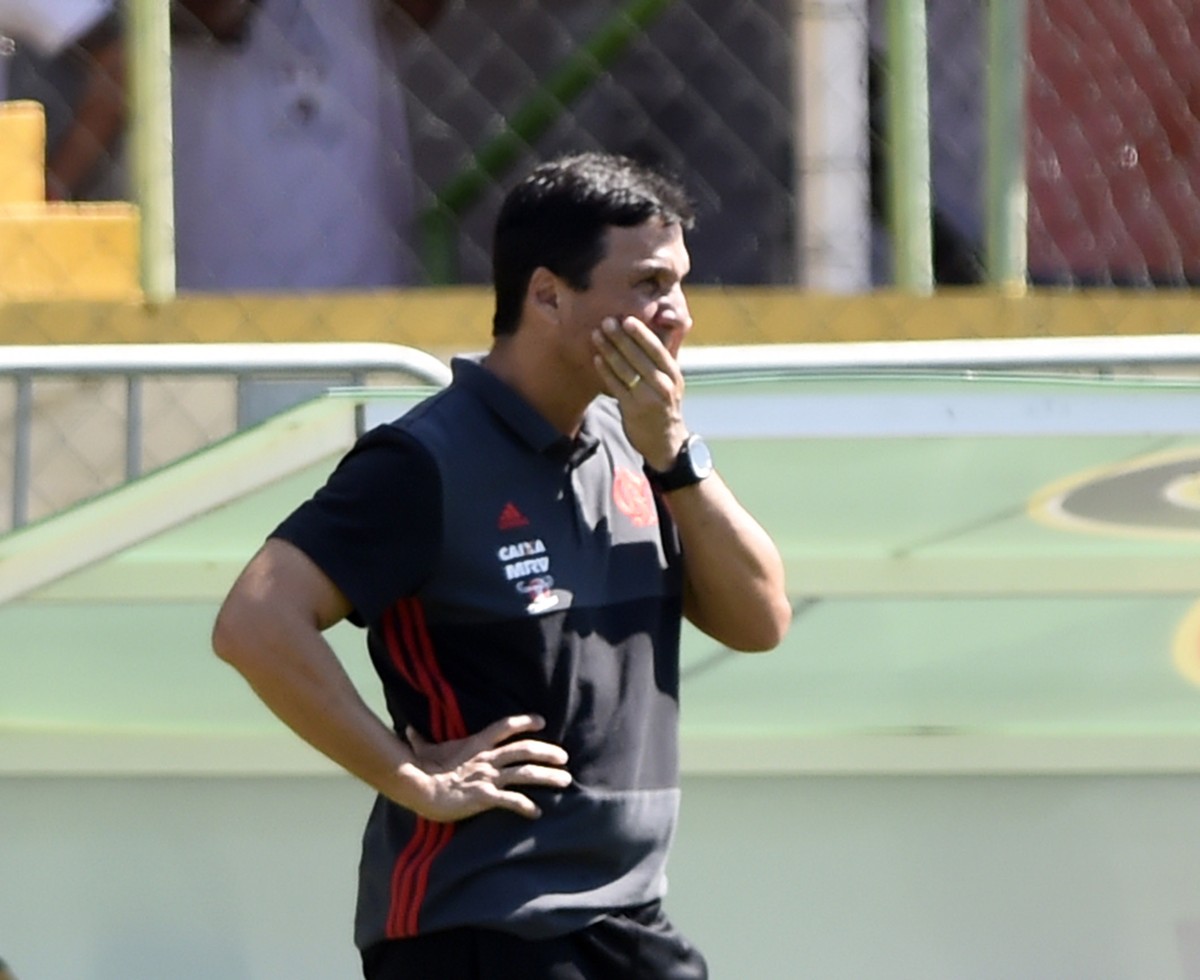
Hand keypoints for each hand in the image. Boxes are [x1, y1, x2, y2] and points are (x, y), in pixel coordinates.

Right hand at [402, 714, 571, 821]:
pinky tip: (536, 813)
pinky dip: (526, 807)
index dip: (524, 722)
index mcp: (475, 744)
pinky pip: (511, 801)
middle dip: (547, 751)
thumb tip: (408, 730)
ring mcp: (487, 777)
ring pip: (525, 773)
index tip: (541, 721)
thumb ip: (421, 740)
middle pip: (524, 750)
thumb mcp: (424, 750)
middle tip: (564, 756)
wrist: (419, 787)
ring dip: (548, 776)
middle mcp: (486, 758)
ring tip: (565, 780)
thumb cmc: (421, 768)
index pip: (504, 727)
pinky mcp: (484, 796)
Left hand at [592, 315, 688, 470]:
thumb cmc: (664, 405)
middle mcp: (663, 385)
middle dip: (621, 338)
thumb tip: (651, 331)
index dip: (641, 334)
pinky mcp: (634, 410)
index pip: (656, 350)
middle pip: (639, 357)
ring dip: (609, 351)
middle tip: (606, 322)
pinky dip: (606, 372)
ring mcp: (648, 398)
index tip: (627, 319)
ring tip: (596, 336)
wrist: (666, 442)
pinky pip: (617, 386)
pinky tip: (597, 359)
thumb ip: (661, 360)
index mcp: (673, 374)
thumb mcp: (671, 382)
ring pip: (626, 370)